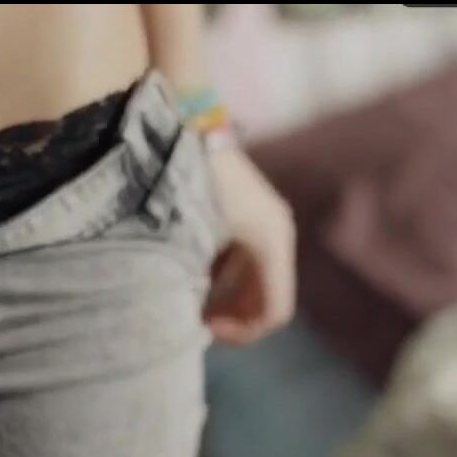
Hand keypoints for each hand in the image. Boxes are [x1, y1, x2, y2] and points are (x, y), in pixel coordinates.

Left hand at [201, 135, 295, 344]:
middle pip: (267, 296)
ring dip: (227, 300)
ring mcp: (264, 222)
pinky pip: (243, 260)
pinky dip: (221, 278)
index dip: (244, 332)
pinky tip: (189, 282)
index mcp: (272, 240)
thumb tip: (190, 322)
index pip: (275, 309)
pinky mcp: (247, 216)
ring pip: (255, 280)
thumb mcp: (188, 239)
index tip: (205, 331)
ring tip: (189, 307)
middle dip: (235, 318)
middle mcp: (276, 232)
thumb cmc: (183, 183)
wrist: (181, 124)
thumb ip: (195, 284)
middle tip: (195, 326)